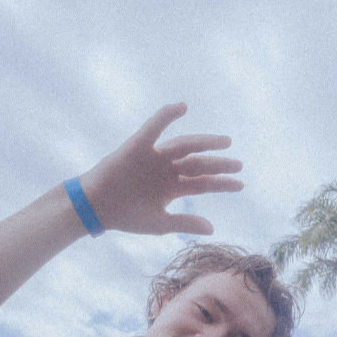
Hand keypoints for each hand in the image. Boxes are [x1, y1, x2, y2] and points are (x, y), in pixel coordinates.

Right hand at [77, 102, 243, 236]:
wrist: (96, 208)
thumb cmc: (125, 216)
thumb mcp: (159, 223)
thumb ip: (185, 223)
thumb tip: (212, 229)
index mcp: (173, 187)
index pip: (202, 182)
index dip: (221, 183)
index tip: (240, 185)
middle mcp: (167, 169)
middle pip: (198, 164)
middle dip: (218, 164)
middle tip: (239, 165)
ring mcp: (154, 156)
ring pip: (184, 146)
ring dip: (204, 142)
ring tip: (224, 142)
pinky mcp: (138, 146)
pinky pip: (153, 128)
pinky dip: (165, 116)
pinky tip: (181, 107)